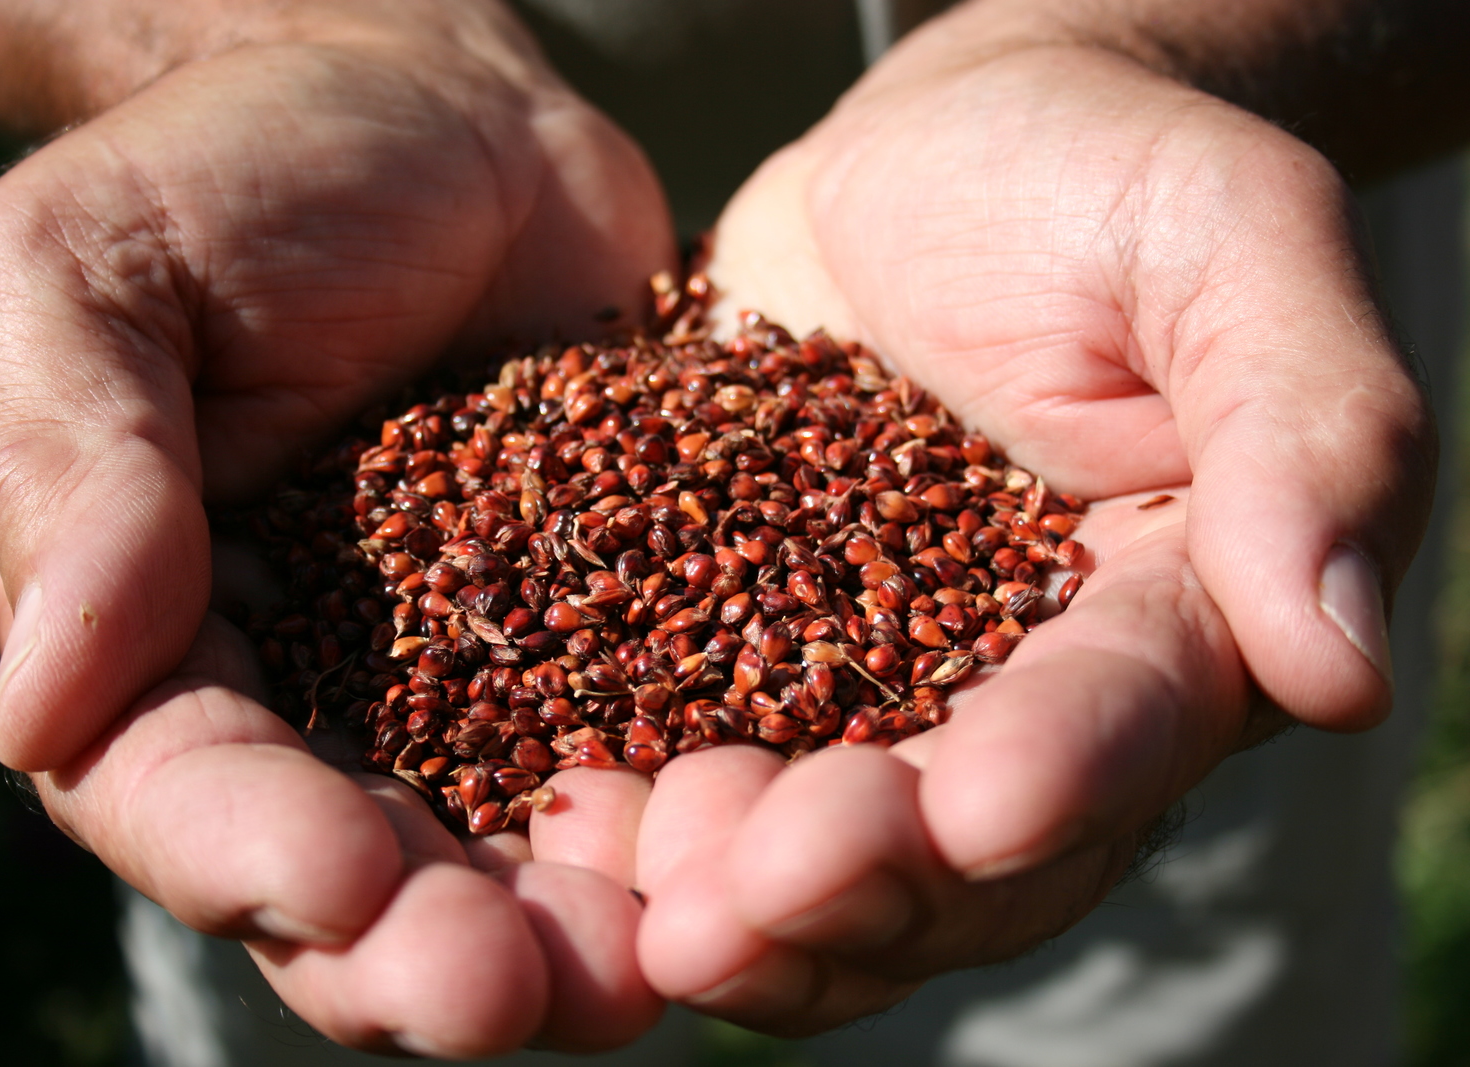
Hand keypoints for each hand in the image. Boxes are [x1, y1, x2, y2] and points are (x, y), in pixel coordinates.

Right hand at [0, 3, 673, 1053]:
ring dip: (569, 933)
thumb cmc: (241, 167)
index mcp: (162, 638)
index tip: (340, 885)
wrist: (444, 117)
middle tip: (512, 996)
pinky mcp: (614, 637)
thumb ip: (70, 469)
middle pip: (352, 879)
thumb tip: (37, 706)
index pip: (180, 789)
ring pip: (509, 854)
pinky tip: (754, 852)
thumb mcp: (96, 272)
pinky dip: (688, 817)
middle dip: (420, 953)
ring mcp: (475, 681)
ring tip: (648, 971)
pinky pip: (646, 748)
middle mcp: (320, 697)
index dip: (250, 857)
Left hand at [560, 17, 1431, 1033]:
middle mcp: (1028, 692)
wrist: (940, 158)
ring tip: (648, 895)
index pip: (1129, 721)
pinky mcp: (748, 649)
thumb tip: (1341, 666)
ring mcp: (879, 686)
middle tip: (745, 896)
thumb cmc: (1103, 177)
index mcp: (1176, 616)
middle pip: (969, 845)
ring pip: (834, 847)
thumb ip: (1309, 428)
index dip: (1057, 778)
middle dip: (864, 881)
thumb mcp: (1228, 246)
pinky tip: (566, 817)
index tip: (973, 807)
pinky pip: (703, 757)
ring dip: (746, 895)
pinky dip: (644, 812)